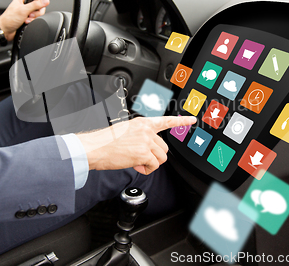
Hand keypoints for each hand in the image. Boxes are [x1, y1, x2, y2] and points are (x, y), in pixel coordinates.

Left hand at [0, 0, 49, 47]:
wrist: (4, 30)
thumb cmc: (9, 19)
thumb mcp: (23, 10)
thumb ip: (35, 5)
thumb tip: (46, 1)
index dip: (41, 1)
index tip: (41, 6)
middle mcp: (24, 4)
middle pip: (39, 6)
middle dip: (36, 13)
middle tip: (30, 15)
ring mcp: (26, 12)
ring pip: (37, 14)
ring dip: (33, 18)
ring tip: (26, 19)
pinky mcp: (27, 19)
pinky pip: (34, 19)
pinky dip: (31, 21)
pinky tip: (26, 22)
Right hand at [76, 116, 196, 174]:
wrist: (95, 148)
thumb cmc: (105, 142)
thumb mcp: (125, 131)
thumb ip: (140, 136)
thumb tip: (147, 150)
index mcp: (142, 123)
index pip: (165, 121)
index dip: (181, 121)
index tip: (192, 120)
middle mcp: (146, 130)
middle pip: (164, 147)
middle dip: (155, 156)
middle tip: (140, 159)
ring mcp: (146, 141)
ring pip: (161, 158)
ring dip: (151, 163)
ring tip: (137, 162)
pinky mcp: (144, 154)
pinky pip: (154, 166)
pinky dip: (146, 169)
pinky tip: (136, 166)